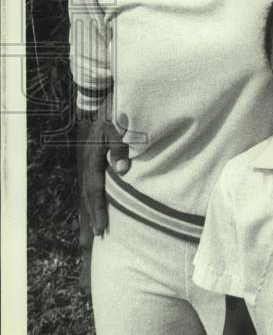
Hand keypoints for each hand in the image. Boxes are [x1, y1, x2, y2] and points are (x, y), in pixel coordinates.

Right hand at [78, 114, 129, 236]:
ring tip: (95, 229)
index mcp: (92, 155)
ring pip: (90, 188)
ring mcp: (91, 158)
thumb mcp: (118, 126)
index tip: (101, 228)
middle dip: (92, 215)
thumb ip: (120, 147)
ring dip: (92, 208)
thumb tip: (123, 171)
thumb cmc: (116, 111)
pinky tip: (99, 206)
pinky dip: (96, 196)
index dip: (97, 209)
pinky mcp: (97, 156)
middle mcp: (88, 159)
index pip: (94, 188)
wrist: (108, 97)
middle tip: (96, 237)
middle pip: (88, 192)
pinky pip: (95, 181)